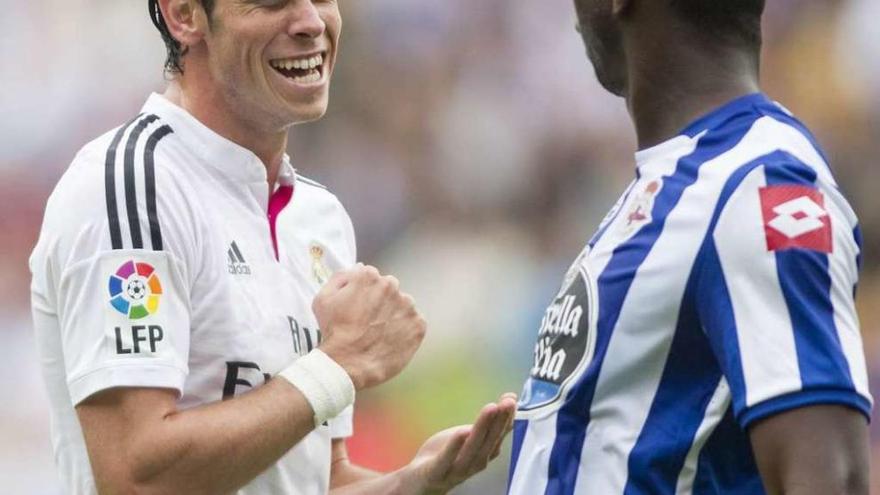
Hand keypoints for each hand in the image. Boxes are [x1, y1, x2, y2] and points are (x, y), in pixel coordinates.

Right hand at [314, 264, 426, 389]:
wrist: (348, 364)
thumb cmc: (333, 332)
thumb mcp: (323, 299)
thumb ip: (340, 277)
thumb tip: (358, 267)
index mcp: (369, 276)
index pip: (371, 277)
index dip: (363, 293)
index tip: (358, 309)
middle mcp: (391, 286)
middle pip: (389, 289)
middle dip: (381, 301)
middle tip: (368, 322)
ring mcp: (407, 305)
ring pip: (403, 305)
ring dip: (394, 315)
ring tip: (379, 333)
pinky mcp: (418, 324)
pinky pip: (414, 323)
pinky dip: (405, 330)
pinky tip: (390, 340)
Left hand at [400, 393, 517, 494]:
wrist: (422, 481)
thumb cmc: (449, 456)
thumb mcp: (471, 437)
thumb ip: (489, 424)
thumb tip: (510, 400)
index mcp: (484, 454)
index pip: (498, 435)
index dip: (507, 418)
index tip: (512, 399)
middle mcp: (475, 463)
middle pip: (489, 441)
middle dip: (500, 420)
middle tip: (508, 402)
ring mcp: (457, 469)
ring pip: (472, 448)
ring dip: (483, 428)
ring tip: (491, 408)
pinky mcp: (437, 472)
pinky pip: (447, 459)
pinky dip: (455, 446)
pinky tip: (462, 431)